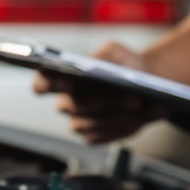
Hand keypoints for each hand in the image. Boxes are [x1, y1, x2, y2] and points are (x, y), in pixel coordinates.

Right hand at [33, 41, 168, 143]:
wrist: (146, 85)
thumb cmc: (124, 65)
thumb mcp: (115, 52)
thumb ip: (104, 56)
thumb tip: (98, 69)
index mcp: (62, 79)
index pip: (42, 83)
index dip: (47, 84)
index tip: (65, 80)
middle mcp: (67, 103)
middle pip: (77, 106)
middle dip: (105, 101)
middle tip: (131, 97)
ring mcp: (80, 123)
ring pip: (94, 124)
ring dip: (121, 116)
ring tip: (144, 106)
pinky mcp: (96, 137)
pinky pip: (108, 135)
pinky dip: (129, 125)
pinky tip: (146, 115)